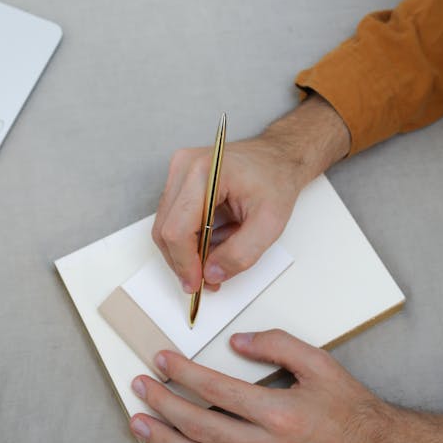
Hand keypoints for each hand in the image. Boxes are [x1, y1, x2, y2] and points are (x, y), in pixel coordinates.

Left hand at [129, 330, 442, 442]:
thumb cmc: (349, 405)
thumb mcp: (319, 362)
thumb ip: (277, 344)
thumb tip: (237, 342)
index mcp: (279, 412)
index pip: (216, 389)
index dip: (183, 373)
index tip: (161, 359)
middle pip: (200, 426)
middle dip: (163, 404)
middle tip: (138, 387)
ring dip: (166, 442)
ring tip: (139, 423)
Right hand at [152, 95, 349, 293]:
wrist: (278, 157)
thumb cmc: (276, 181)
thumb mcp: (270, 224)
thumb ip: (241, 254)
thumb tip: (210, 275)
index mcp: (206, 173)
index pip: (177, 229)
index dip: (184, 264)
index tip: (197, 285)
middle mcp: (184, 166)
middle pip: (165, 230)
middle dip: (183, 262)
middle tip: (206, 282)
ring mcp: (178, 170)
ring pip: (165, 226)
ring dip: (185, 251)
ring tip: (213, 261)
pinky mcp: (179, 178)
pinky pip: (172, 218)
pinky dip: (187, 238)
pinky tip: (209, 244)